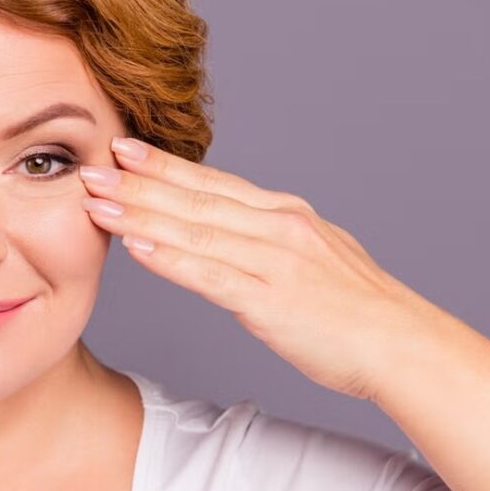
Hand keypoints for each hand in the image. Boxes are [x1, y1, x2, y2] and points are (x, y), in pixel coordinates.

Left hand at [79, 136, 433, 401]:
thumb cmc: (356, 305)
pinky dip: (170, 260)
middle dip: (136, 183)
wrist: (401, 342)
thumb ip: (268, 237)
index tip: (123, 147)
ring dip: (139, 216)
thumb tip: (230, 228)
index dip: (163, 165)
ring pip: (194, 231)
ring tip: (95, 203)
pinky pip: (211, 276)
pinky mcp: (270, 300)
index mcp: (283, 213)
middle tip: (88, 167)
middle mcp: (275, 227)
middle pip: (193, 199)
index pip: (211, 181)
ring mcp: (273, 261)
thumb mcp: (313, 250)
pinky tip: (136, 249)